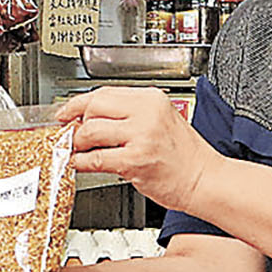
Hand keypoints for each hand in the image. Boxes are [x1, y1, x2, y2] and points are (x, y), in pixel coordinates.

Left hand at [59, 86, 218, 211]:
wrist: (205, 179)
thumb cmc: (184, 155)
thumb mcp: (161, 120)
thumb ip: (128, 116)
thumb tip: (90, 118)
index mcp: (151, 99)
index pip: (104, 93)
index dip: (79, 103)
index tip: (66, 112)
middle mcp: (146, 113)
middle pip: (93, 107)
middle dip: (77, 121)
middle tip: (72, 134)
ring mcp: (141, 136)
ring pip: (91, 131)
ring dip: (77, 143)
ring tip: (77, 150)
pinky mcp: (135, 161)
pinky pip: (96, 158)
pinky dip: (82, 162)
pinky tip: (80, 163)